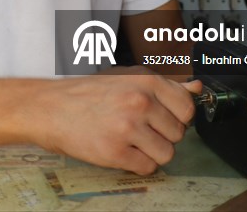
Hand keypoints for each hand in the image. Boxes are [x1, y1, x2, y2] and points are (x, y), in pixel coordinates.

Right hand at [32, 73, 200, 174]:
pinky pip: (147, 167)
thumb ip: (165, 86)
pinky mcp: (115, 152)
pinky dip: (137, 164)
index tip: (163, 118)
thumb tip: (197, 89)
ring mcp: (127, 127)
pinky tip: (121, 151)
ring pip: (166, 153)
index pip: (187, 108)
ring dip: (152, 152)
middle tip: (139, 129)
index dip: (177, 117)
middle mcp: (139, 102)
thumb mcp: (126, 78)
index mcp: (145, 81)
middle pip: (178, 133)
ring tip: (130, 141)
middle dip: (162, 135)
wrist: (48, 107)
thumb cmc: (86, 93)